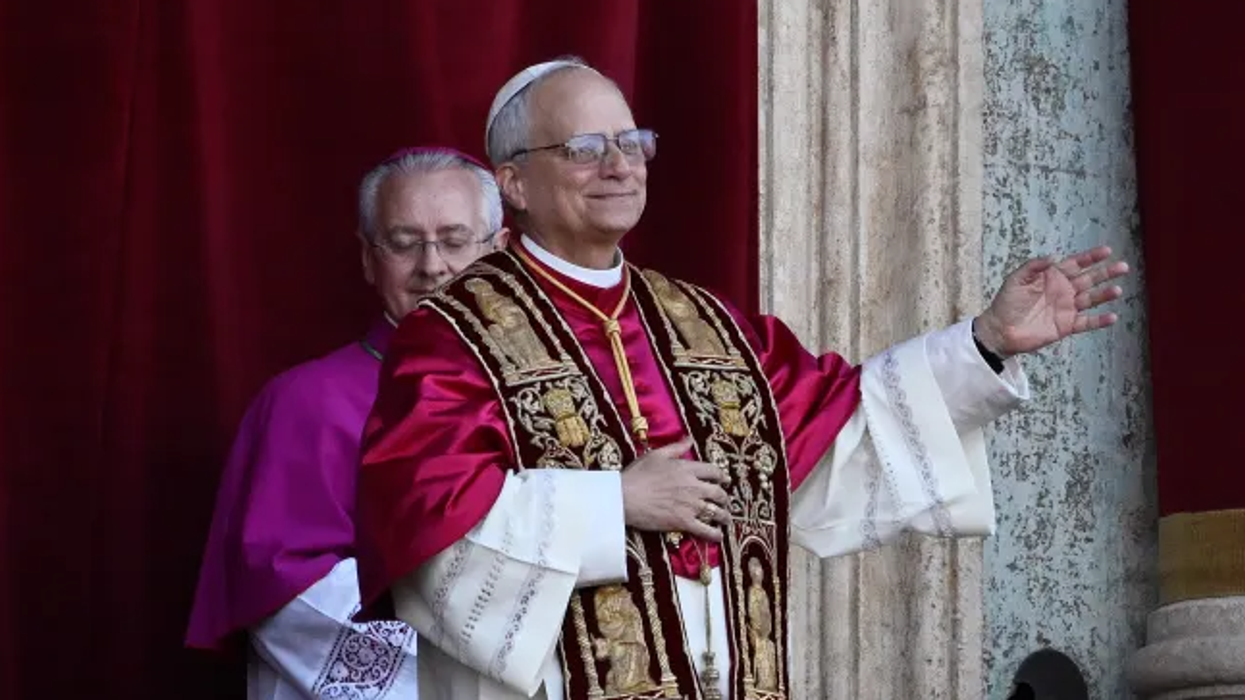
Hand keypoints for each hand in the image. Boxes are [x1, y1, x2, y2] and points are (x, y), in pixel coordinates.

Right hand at [620, 437, 729, 541]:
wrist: (624, 496)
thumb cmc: (637, 474)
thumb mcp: (657, 455)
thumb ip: (676, 447)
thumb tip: (689, 439)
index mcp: (688, 468)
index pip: (714, 471)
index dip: (722, 476)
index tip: (724, 480)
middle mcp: (693, 487)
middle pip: (718, 493)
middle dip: (725, 498)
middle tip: (725, 501)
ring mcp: (690, 505)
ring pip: (716, 512)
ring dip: (724, 516)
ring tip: (726, 519)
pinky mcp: (683, 522)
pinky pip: (705, 529)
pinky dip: (715, 534)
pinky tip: (719, 536)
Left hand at [975, 245, 1129, 355]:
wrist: (1000, 330)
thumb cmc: (1006, 302)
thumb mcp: (1016, 279)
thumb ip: (1033, 266)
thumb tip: (1054, 256)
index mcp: (1052, 276)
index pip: (1076, 264)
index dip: (1091, 257)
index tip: (1107, 251)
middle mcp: (1063, 290)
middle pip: (1089, 279)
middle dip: (1106, 273)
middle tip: (1123, 267)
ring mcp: (1067, 308)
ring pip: (1091, 299)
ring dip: (1105, 295)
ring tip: (1117, 290)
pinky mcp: (1066, 326)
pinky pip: (1087, 322)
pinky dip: (1099, 321)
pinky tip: (1112, 316)